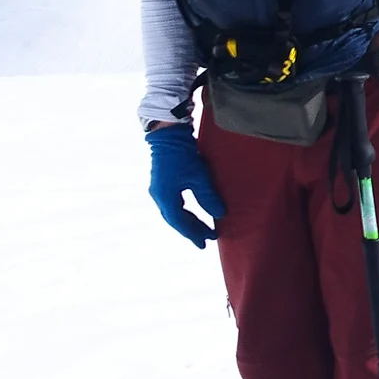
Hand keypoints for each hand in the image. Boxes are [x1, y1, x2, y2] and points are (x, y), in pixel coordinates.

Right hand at [147, 124, 226, 246]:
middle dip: (191, 229)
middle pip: (176, 219)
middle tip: (207, 239)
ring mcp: (159, 189)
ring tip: (202, 228)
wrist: (168, 135)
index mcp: (165, 197)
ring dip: (188, 221)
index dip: (193, 233)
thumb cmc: (183, 155)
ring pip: (174, 212)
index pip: (179, 222)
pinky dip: (184, 211)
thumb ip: (208, 197)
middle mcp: (159, 196)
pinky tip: (192, 212)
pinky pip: (173, 203)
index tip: (205, 243)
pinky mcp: (163, 182)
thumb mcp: (199, 176)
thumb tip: (219, 214)